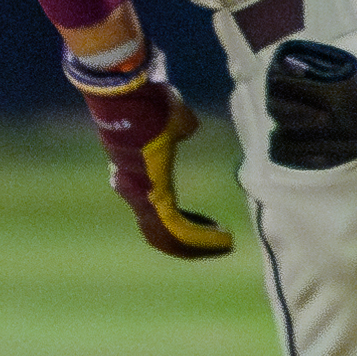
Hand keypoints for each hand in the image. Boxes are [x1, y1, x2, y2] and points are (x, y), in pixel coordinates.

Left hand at [70, 56, 234, 260]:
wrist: (133, 108)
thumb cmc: (150, 109)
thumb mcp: (172, 119)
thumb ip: (181, 126)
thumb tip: (188, 125)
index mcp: (144, 178)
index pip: (161, 213)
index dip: (184, 222)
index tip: (208, 225)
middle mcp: (140, 194)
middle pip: (162, 233)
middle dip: (190, 244)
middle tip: (218, 246)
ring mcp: (144, 199)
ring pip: (169, 236)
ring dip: (197, 244)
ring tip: (223, 245)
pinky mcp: (154, 199)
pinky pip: (178, 228)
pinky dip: (200, 236)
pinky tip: (222, 238)